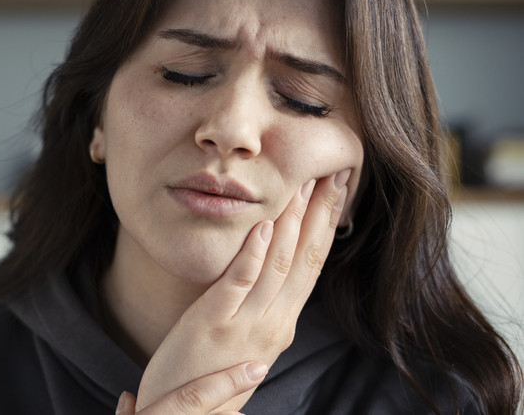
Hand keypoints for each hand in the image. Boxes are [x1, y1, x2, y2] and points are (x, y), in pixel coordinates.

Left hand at [135, 170, 349, 411]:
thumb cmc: (208, 375)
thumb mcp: (246, 339)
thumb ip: (260, 305)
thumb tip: (268, 267)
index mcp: (282, 323)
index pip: (312, 265)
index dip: (327, 224)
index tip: (338, 187)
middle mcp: (274, 323)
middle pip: (305, 259)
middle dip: (322, 213)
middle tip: (337, 171)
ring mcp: (246, 325)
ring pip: (278, 265)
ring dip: (292, 222)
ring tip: (305, 184)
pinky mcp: (214, 325)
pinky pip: (239, 283)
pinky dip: (252, 253)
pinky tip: (261, 225)